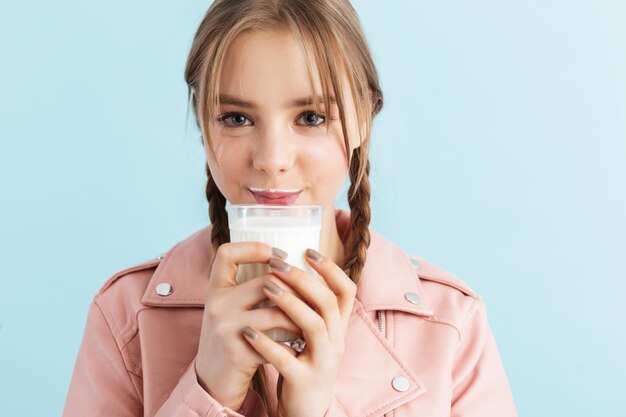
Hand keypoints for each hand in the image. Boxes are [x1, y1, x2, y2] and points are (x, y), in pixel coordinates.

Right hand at [195, 242, 301, 410]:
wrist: (212, 383)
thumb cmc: (230, 340)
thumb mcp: (228, 310)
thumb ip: (247, 290)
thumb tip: (288, 266)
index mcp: (215, 290)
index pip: (226, 253)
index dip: (254, 248)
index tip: (279, 255)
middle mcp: (217, 305)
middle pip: (265, 282)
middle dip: (295, 289)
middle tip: (311, 296)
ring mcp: (226, 329)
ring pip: (277, 312)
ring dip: (300, 317)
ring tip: (312, 320)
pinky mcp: (239, 353)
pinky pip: (277, 341)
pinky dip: (293, 342)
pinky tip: (301, 343)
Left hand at [241, 248, 356, 416]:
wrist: (307, 411)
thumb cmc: (305, 365)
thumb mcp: (315, 336)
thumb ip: (310, 308)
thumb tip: (291, 272)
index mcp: (339, 327)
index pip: (347, 290)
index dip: (331, 268)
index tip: (308, 249)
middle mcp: (336, 341)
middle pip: (328, 302)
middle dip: (303, 279)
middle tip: (278, 264)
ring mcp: (323, 362)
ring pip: (313, 326)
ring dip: (289, 303)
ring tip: (266, 287)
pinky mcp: (305, 381)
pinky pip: (287, 360)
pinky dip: (268, 344)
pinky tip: (248, 331)